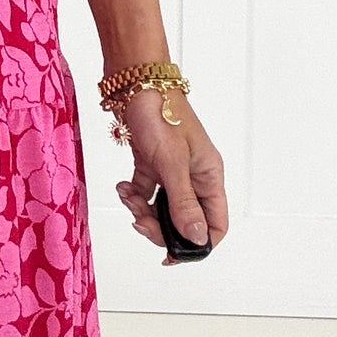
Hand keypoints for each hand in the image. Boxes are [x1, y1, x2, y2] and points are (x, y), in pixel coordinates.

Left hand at [112, 86, 227, 265]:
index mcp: (210, 177)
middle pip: (185, 220)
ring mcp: (172, 170)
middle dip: (160, 228)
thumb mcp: (172, 164)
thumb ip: (183, 204)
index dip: (196, 244)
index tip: (171, 253)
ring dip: (142, 211)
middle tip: (139, 221)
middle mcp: (194, 176)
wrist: (135, 83)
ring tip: (128, 198)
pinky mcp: (151, 162)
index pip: (214, 224)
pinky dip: (132, 194)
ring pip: (161, 208)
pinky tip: (121, 186)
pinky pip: (144, 191)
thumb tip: (197, 240)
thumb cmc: (160, 115)